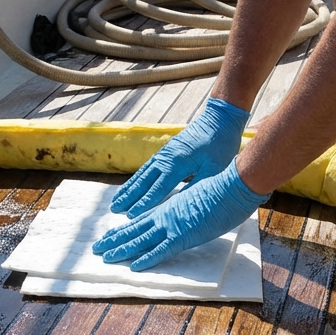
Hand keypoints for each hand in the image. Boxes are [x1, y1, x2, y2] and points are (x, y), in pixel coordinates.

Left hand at [94, 160, 268, 270]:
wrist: (233, 185)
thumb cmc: (225, 189)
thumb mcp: (203, 198)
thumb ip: (193, 207)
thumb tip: (194, 211)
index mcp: (171, 206)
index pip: (143, 219)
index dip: (126, 228)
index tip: (112, 234)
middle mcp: (166, 215)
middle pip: (135, 229)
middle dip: (115, 239)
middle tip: (98, 248)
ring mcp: (173, 225)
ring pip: (141, 239)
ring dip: (122, 249)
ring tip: (104, 256)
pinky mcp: (183, 236)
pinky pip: (161, 250)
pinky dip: (147, 259)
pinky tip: (133, 267)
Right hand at [111, 97, 248, 217]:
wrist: (219, 118)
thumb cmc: (221, 145)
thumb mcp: (214, 169)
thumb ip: (198, 186)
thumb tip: (180, 205)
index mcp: (178, 164)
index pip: (158, 188)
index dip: (144, 203)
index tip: (130, 216)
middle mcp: (167, 158)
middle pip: (144, 181)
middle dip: (129, 197)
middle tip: (114, 210)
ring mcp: (165, 153)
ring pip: (142, 174)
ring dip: (129, 188)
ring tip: (116, 200)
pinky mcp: (166, 151)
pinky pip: (147, 168)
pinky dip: (137, 178)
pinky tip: (132, 185)